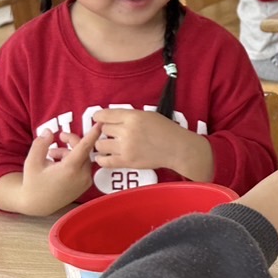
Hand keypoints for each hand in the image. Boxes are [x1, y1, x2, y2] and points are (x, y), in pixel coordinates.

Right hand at [2, 124, 100, 215]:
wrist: (37, 205)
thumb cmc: (33, 183)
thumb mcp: (32, 161)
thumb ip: (41, 144)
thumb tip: (49, 131)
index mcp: (70, 169)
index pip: (85, 147)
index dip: (93, 133)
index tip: (101, 123)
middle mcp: (81, 176)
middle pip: (84, 150)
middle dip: (72, 141)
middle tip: (59, 137)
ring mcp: (85, 182)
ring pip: (83, 158)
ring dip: (70, 152)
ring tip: (52, 154)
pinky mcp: (85, 185)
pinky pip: (84, 166)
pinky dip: (74, 161)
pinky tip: (59, 163)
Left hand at [92, 108, 211, 179]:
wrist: (177, 148)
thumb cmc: (166, 130)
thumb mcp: (148, 115)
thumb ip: (129, 115)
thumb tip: (111, 118)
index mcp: (132, 117)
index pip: (104, 115)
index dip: (99, 117)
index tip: (100, 119)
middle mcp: (127, 131)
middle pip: (102, 129)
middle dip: (106, 131)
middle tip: (113, 134)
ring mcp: (126, 147)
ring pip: (100, 145)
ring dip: (103, 145)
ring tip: (110, 145)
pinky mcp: (127, 161)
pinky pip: (105, 161)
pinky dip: (102, 159)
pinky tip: (105, 157)